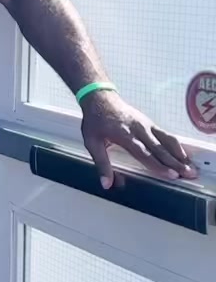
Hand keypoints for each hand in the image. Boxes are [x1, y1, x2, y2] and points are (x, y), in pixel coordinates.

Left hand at [80, 91, 197, 188]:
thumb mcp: (92, 143)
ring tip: (190, 166)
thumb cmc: (95, 121)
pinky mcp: (149, 122)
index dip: (158, 165)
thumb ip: (102, 164)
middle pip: (160, 148)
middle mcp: (139, 129)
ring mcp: (146, 125)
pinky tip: (182, 154)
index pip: (144, 153)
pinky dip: (176, 145)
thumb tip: (107, 184)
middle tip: (189, 174)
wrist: (100, 98)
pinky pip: (165, 134)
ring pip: (167, 140)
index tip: (171, 175)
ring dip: (179, 154)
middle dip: (175, 163)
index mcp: (125, 135)